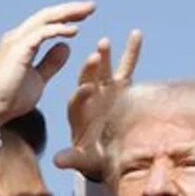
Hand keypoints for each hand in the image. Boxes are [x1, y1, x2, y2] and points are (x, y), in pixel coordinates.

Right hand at [0, 2, 97, 126]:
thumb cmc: (10, 99)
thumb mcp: (38, 79)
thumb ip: (50, 63)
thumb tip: (66, 46)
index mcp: (21, 43)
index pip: (46, 22)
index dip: (66, 17)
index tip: (85, 15)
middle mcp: (17, 37)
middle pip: (47, 15)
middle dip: (70, 9)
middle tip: (92, 6)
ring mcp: (16, 41)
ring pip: (44, 19)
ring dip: (67, 14)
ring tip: (87, 12)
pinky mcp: (17, 50)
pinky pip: (41, 33)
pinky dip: (58, 29)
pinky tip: (75, 31)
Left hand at [54, 30, 143, 181]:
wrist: (106, 150)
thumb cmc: (94, 157)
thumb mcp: (84, 159)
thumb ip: (73, 159)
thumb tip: (58, 162)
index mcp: (78, 113)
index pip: (78, 101)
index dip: (82, 95)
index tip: (87, 88)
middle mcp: (89, 96)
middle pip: (88, 79)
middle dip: (92, 68)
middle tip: (95, 54)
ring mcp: (105, 89)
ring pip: (104, 69)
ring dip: (105, 55)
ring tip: (105, 41)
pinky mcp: (121, 86)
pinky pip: (127, 67)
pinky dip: (131, 51)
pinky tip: (136, 33)